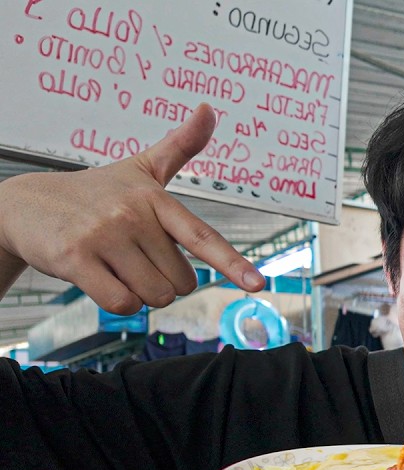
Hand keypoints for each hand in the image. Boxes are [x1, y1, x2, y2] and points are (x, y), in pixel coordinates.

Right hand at [0, 103, 263, 312]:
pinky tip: (100, 279)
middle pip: (180, 282)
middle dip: (163, 282)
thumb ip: (180, 145)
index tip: (258, 283)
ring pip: (153, 295)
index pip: (201, 236)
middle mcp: (132, 216)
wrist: (23, 204)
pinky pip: (121, 302)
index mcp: (154, 199)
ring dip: (140, 293)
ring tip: (115, 266)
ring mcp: (103, 237)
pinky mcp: (75, 259)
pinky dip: (117, 301)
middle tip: (135, 259)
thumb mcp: (139, 167)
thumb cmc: (93, 192)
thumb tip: (209, 109)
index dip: (233, 262)